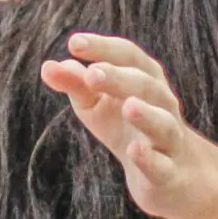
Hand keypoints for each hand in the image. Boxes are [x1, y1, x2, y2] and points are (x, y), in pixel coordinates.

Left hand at [41, 32, 217, 218]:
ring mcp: (168, 139)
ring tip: (128, 106)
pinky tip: (134, 150)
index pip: (127, 56)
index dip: (103, 48)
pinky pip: (161, 165)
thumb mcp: (96, 103)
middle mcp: (162, 104)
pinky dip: (149, 158)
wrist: (170, 175)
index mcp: (145, 79)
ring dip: (147, 114)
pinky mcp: (168, 173)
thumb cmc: (125, 128)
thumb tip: (47, 67)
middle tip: (92, 73)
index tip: (74, 43)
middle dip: (119, 78)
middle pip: (145, 85)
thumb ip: (75, 83)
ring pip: (162, 123)